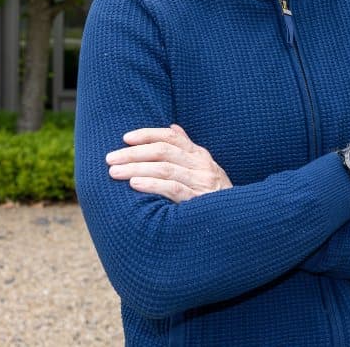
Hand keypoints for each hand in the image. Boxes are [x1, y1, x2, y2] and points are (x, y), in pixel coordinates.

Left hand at [106, 124, 232, 201]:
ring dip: (136, 168)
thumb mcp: (205, 170)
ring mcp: (202, 183)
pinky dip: (152, 184)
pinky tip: (135, 184)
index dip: (148, 134)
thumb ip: (188, 150)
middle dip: (133, 153)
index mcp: (201, 156)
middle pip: (163, 151)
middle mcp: (202, 166)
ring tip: (115, 172)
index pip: (172, 137)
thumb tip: (173, 127)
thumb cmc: (215, 197)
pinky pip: (173, 189)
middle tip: (110, 158)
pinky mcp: (199, 201)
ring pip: (165, 168)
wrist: (238, 222)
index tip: (125, 138)